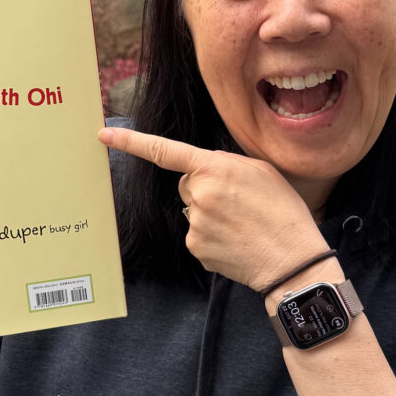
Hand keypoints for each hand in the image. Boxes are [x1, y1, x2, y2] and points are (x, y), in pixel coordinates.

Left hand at [98, 127, 327, 290]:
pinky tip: (237, 240)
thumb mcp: (260, 171)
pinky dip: (213, 236)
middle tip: (240, 202)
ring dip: (211, 214)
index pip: (164, 151)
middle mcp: (198, 195)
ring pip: (193, 211)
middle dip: (205, 189)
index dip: (131, 142)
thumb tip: (202, 171)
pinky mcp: (196, 248)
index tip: (104, 135)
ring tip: (244, 223)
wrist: (292, 259)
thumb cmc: (283, 211)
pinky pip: (198, 235)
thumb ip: (225, 164)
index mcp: (214, 168)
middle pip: (187, 185)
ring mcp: (195, 224)